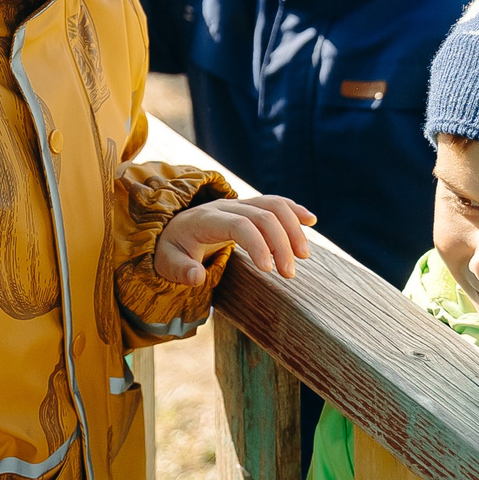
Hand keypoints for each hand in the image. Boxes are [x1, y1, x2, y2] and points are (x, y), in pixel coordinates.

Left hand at [158, 194, 313, 285]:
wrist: (172, 231)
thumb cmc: (172, 250)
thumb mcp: (167, 263)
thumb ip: (180, 270)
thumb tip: (196, 278)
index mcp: (206, 219)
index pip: (239, 225)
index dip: (258, 244)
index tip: (269, 271)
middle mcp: (225, 206)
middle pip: (262, 215)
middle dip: (281, 243)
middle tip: (289, 274)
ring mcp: (238, 203)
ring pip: (273, 205)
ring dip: (292, 228)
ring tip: (303, 256)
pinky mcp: (249, 207)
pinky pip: (274, 202)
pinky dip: (293, 210)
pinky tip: (310, 220)